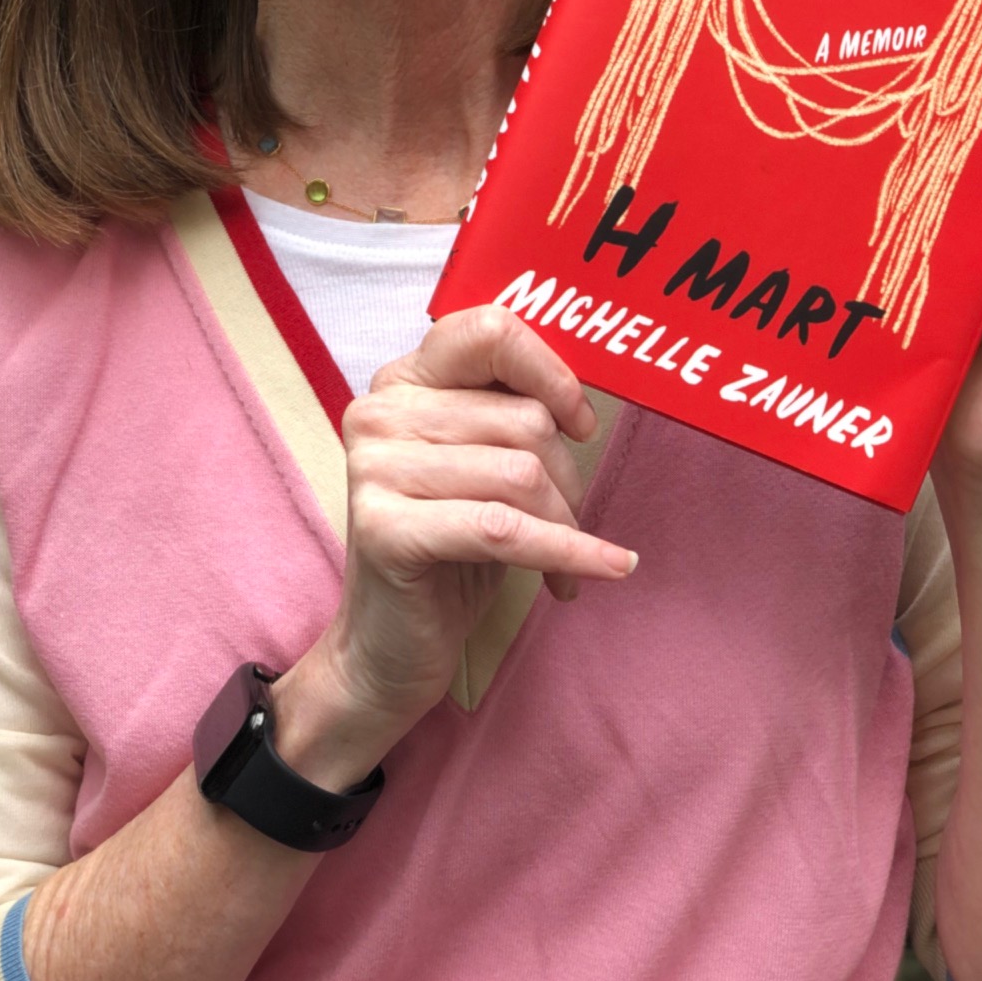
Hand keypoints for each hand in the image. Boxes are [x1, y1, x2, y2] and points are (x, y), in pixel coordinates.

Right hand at [301, 307, 637, 754]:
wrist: (386, 649)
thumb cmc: (449, 549)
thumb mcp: (479, 465)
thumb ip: (509, 413)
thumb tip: (584, 399)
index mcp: (403, 380)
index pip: (487, 331)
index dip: (549, 372)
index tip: (579, 422)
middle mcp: (380, 411)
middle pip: (523, 419)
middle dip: (568, 480)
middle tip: (571, 522)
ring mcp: (375, 468)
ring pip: (522, 475)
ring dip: (566, 527)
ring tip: (567, 560)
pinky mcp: (385, 528)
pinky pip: (505, 530)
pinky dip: (568, 553)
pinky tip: (607, 569)